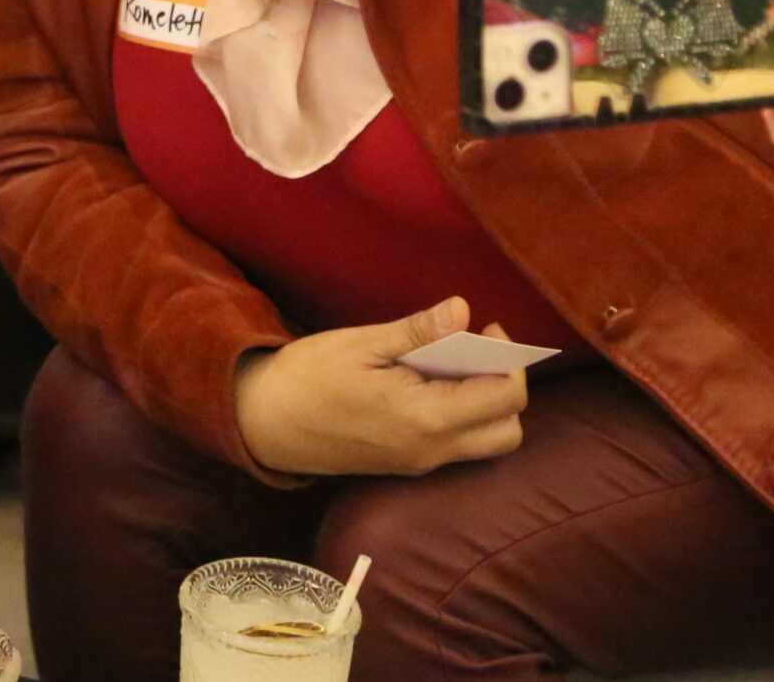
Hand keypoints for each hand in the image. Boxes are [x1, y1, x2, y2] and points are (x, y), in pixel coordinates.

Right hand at [232, 297, 526, 477]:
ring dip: (487, 405)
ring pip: (487, 443)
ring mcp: (420, 463)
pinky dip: (463, 415)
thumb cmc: (309, 376)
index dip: (509, 358)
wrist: (264, 423)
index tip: (484, 326)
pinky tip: (430, 384)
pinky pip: (458, 445)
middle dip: (507, 388)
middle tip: (477, 350)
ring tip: (453, 366)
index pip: (505, 398)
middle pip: (508, 431)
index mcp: (426, 418)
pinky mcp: (407, 465)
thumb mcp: (363, 343)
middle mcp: (432, 449)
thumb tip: (463, 309)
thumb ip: (419, 332)